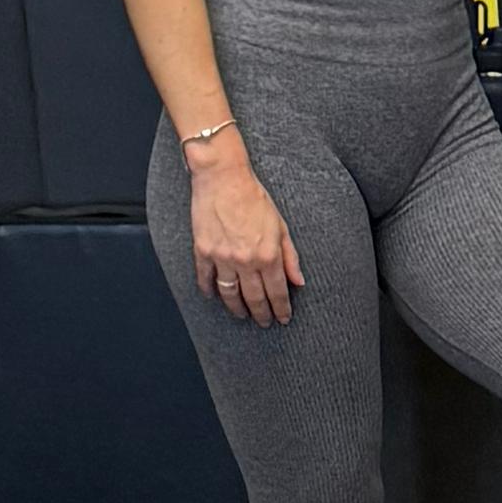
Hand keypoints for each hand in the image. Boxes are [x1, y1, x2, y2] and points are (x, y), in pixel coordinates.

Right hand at [188, 149, 302, 325]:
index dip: (281, 309)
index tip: (283, 318)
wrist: (223, 179)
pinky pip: (205, 279)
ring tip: (242, 315)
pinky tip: (214, 297)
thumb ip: (290, 256)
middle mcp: (246, 260)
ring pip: (230, 294)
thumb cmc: (253, 198)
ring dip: (237, 309)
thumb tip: (298, 281)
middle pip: (254, 298)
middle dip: (261, 314)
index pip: (277, 292)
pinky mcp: (203, 251)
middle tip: (264, 323)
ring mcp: (222, 257)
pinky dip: (209, 291)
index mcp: (268, 254)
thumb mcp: (281, 226)